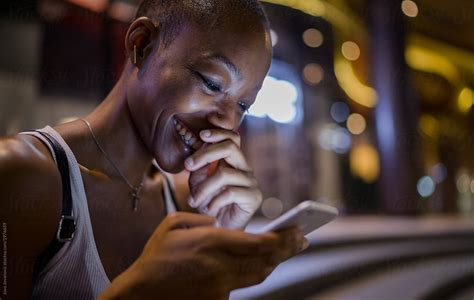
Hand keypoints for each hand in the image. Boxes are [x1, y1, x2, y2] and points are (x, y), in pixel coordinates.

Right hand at [98, 212, 307, 299]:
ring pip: (259, 274)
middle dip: (288, 248)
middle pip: (267, 259)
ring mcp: (221, 286)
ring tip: (287, 250)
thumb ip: (201, 220)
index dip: (283, 237)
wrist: (142, 293)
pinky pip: (242, 284)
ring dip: (276, 261)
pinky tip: (259, 263)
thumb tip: (220, 223)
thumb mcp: (173, 224)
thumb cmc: (156, 255)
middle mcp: (221, 266)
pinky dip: (253, 272)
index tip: (297, 230)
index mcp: (211, 243)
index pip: (259, 242)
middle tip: (302, 239)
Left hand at [185, 129, 261, 228]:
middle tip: (188, 165)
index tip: (201, 135)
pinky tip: (208, 210)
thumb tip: (196, 158)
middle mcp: (244, 168)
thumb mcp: (198, 183)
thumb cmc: (209, 205)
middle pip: (230, 147)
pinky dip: (213, 202)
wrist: (221, 231)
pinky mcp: (254, 197)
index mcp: (233, 162)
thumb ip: (199, 168)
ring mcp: (251, 182)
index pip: (232, 138)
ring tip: (193, 201)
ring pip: (224, 173)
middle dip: (206, 153)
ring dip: (203, 188)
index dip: (218, 133)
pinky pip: (229, 192)